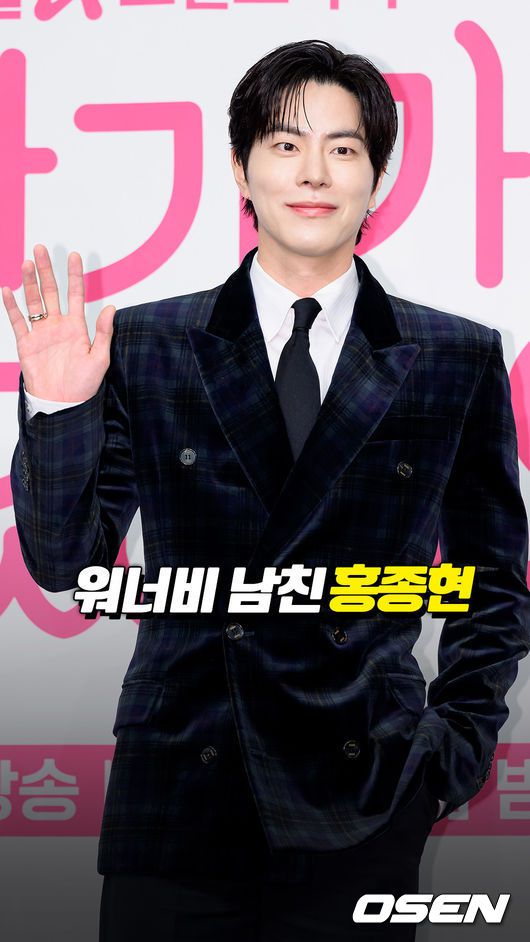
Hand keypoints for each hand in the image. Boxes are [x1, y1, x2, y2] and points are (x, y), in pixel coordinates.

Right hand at [2, 244, 115, 400]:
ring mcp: (41, 333)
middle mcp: (57, 326)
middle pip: (51, 292)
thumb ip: (103, 333)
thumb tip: (112, 307)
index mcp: (77, 328)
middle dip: (46, 270)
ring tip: (27, 263)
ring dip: (30, 282)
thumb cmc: (83, 385)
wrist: (62, 404)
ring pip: (34, 301)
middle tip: (41, 249)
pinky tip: (8, 289)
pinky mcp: (26, 344)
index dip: (74, 275)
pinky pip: (17, 321)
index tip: (73, 255)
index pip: (75, 295)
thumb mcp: (100, 358)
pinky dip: (12, 305)